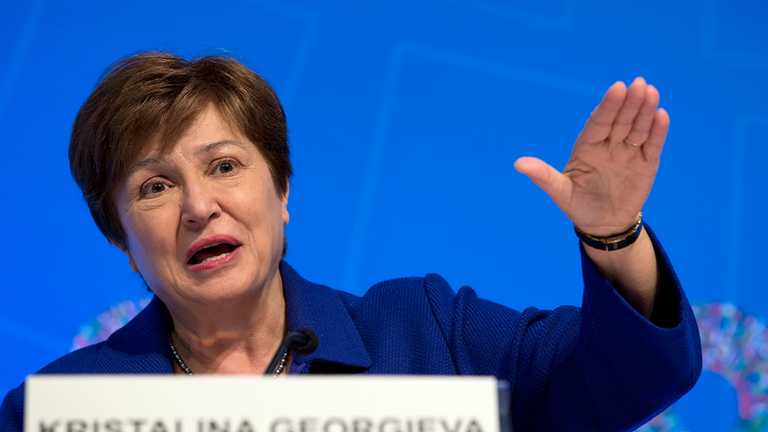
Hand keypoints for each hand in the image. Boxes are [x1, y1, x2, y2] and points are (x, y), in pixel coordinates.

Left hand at [514, 77, 668, 235]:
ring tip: (651, 92)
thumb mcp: (560, 192)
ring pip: (637, 128)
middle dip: (629, 103)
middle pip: (620, 120)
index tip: (617, 88)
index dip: (607, 106)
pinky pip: (652, 145)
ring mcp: (628, 153)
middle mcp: (608, 145)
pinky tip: (661, 115)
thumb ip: (543, 176)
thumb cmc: (578, 205)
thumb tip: (518, 164)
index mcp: (587, 147)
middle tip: (638, 83)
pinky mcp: (646, 164)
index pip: (598, 123)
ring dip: (645, 111)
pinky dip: (658, 131)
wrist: (603, 225)